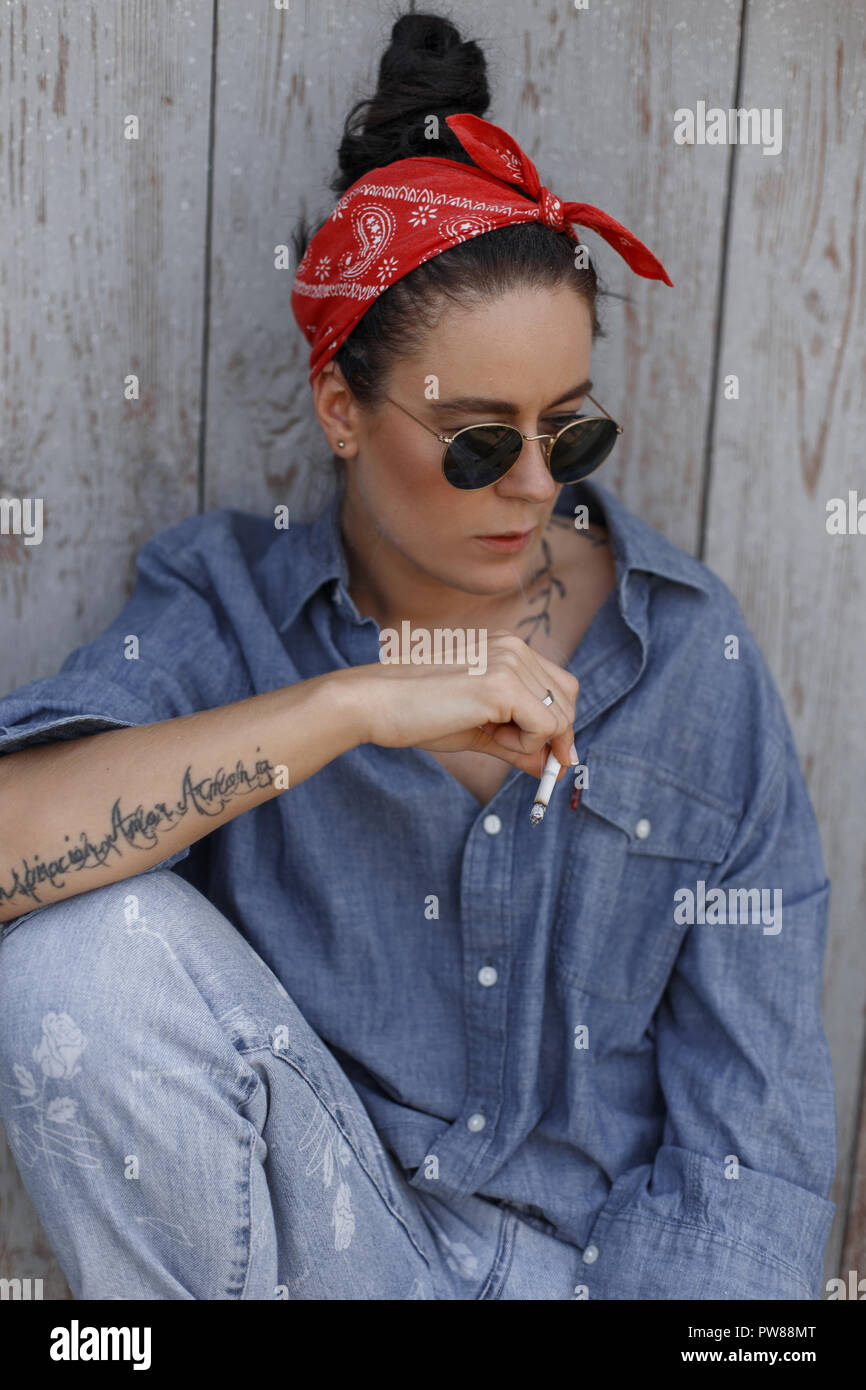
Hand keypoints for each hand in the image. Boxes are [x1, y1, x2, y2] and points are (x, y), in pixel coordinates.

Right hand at [346, 631, 579, 779]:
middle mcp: (515, 648)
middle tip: (508, 745)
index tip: (545, 756)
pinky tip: (488, 734)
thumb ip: (516, 744)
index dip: (558, 724)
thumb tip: (548, 765)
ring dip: (529, 740)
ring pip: (559, 718)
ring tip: (487, 733)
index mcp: (508, 648)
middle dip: (550, 736)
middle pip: (568, 700)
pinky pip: (544, 728)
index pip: (561, 686)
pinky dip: (523, 744)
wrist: (375, 702)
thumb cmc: (416, 713)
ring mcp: (510, 662)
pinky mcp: (502, 685)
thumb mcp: (477, 729)